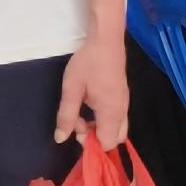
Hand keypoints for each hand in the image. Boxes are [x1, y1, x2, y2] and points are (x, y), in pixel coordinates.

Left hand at [55, 34, 128, 149]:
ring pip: (116, 128)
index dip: (90, 144)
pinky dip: (104, 120)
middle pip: (115, 139)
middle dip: (96, 138)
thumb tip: (61, 138)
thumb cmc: (88, 64)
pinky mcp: (122, 96)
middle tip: (79, 124)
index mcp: (110, 111)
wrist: (106, 41)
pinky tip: (90, 105)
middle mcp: (122, 111)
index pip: (107, 143)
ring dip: (99, 128)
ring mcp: (124, 103)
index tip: (75, 130)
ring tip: (81, 114)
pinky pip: (117, 118)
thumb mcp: (72, 89)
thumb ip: (67, 116)